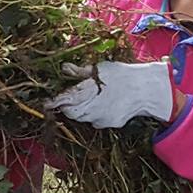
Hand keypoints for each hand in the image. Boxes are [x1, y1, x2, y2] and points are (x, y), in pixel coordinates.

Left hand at [45, 60, 177, 127]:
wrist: (146, 89)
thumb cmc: (122, 74)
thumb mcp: (100, 68)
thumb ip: (80, 71)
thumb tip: (64, 68)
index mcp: (86, 92)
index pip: (63, 101)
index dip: (53, 102)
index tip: (46, 103)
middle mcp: (92, 109)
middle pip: (71, 113)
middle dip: (68, 106)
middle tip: (71, 98)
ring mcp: (101, 119)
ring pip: (83, 118)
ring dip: (81, 111)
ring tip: (91, 98)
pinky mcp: (111, 124)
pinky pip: (96, 122)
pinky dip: (95, 115)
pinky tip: (104, 104)